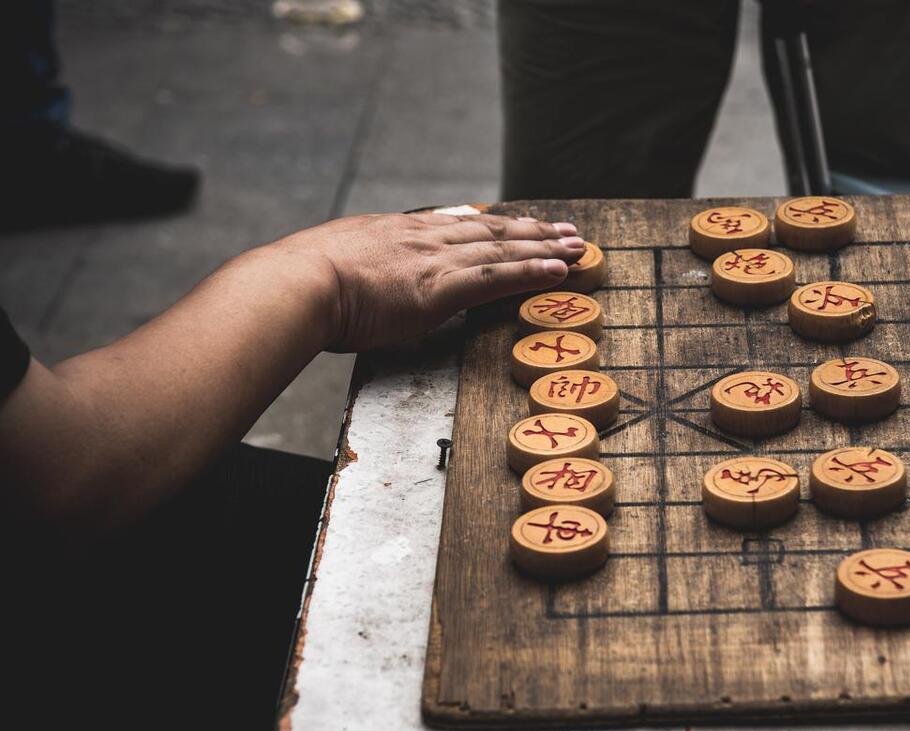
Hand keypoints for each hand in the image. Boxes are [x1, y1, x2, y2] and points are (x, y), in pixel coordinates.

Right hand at [262, 211, 584, 350]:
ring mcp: (434, 260)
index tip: (515, 223)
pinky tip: (560, 270)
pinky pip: (499, 277)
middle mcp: (422, 238)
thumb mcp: (331, 264)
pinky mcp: (441, 288)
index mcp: (394, 232)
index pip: (455, 224)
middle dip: (531, 230)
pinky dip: (533, 272)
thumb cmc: (299, 286)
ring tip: (576, 246)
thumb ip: (359, 270)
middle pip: (490, 229)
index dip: (491, 224)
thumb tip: (361, 285)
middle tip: (564, 229)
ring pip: (503, 248)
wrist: (294, 286)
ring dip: (545, 246)